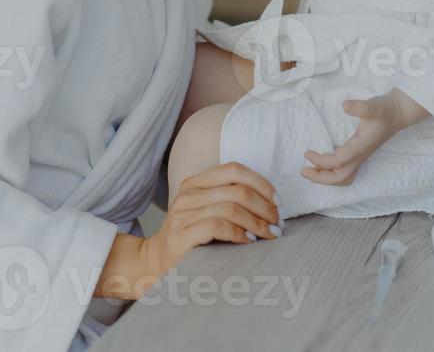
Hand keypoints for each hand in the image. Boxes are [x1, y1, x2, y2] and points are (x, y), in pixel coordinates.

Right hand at [98, 162, 278, 299]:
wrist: (155, 262)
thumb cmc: (191, 238)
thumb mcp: (208, 211)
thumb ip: (231, 201)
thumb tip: (273, 204)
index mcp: (196, 182)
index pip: (234, 170)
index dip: (261, 183)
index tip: (278, 202)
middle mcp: (188, 193)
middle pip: (238, 190)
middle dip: (265, 207)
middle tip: (277, 224)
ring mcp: (182, 214)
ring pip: (231, 208)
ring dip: (257, 223)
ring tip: (270, 235)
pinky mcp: (180, 235)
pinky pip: (217, 226)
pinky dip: (239, 233)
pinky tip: (249, 241)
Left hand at [301, 89, 428, 185]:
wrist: (398, 113)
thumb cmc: (384, 109)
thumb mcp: (373, 105)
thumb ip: (360, 107)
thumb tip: (345, 106)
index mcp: (360, 147)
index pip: (338, 162)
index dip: (321, 161)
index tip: (307, 153)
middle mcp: (360, 155)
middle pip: (340, 177)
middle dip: (321, 178)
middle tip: (303, 171)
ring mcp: (361, 156)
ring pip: (344, 177)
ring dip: (327, 178)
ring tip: (312, 170)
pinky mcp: (360, 154)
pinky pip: (346, 171)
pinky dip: (334, 173)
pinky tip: (324, 165)